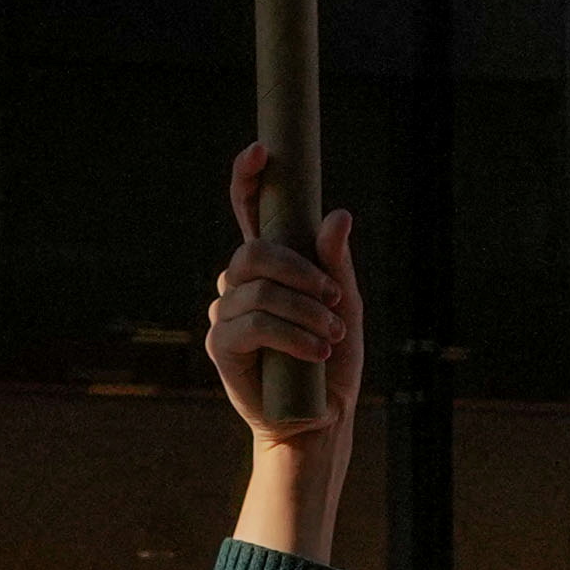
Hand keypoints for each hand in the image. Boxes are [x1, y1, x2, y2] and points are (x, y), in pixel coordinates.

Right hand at [206, 150, 365, 558]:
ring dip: (304, 311)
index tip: (262, 150)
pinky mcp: (223, 347)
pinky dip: (292, 335)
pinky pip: (251, 324)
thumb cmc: (333, 360)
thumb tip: (338, 214)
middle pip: (251, 250)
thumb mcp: (346, 306)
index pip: (248, 212)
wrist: (321, 419)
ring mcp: (228, 314)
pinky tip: (316, 353)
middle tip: (332, 296)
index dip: (247, 179)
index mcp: (272, 266)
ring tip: (332, 338)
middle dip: (296, 268)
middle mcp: (242, 284)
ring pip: (257, 289)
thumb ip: (337, 263)